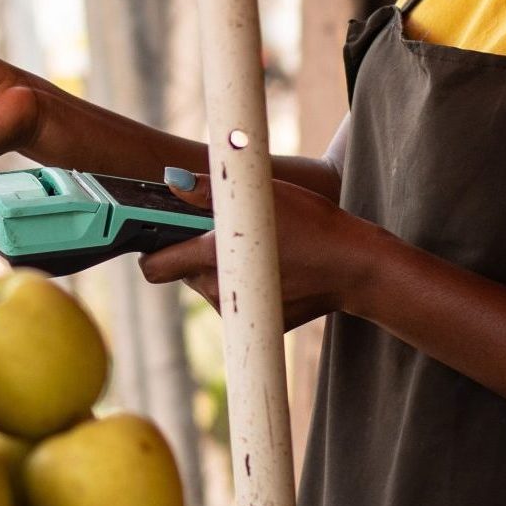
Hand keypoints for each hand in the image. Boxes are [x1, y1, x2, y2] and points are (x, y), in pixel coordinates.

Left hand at [139, 170, 377, 329]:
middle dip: (196, 251)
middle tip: (227, 228)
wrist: (355, 265)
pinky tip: (273, 265)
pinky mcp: (262, 324)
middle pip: (185, 271)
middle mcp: (222, 292)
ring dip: (222, 267)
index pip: (156, 267)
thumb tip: (170, 181)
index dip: (150, 250)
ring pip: (212, 285)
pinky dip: (246, 283)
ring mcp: (243, 313)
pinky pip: (239, 300)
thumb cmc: (311, 222)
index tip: (155, 235)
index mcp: (215, 260)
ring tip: (257, 245)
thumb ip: (208, 189)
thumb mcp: (261, 195)